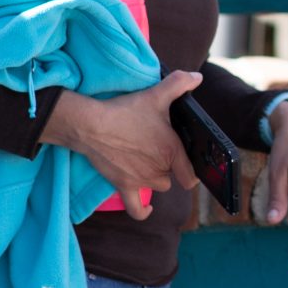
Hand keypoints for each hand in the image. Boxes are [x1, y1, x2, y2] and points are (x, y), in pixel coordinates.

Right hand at [43, 71, 202, 219]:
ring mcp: (142, 180)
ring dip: (156, 179)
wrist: (91, 125)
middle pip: (173, 177)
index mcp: (173, 151)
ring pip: (158, 187)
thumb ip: (179, 84)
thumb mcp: (155, 95)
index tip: (190, 163)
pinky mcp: (124, 187)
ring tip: (147, 163)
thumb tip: (196, 78)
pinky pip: (137, 209)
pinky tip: (147, 208)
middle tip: (159, 151)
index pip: (193, 174)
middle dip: (169, 167)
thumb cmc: (125, 111)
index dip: (194, 170)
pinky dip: (143, 210)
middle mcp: (160, 169)